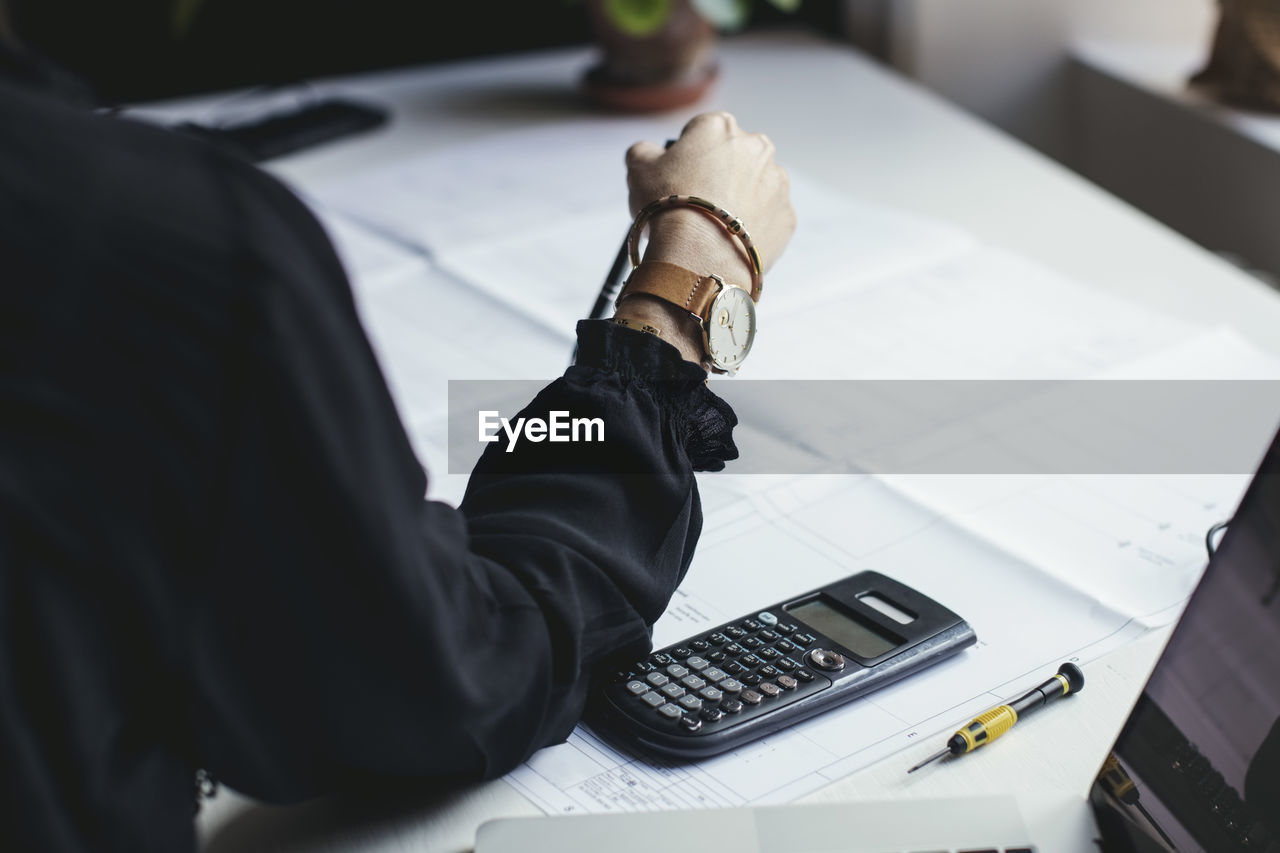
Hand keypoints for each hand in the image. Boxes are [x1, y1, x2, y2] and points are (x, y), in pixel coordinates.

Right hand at [616, 112, 794, 366]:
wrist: (699, 257)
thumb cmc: (667, 207)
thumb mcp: (638, 168)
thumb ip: (644, 151)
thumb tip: (649, 152)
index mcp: (720, 127)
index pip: (701, 131)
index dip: (686, 156)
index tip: (677, 179)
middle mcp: (756, 146)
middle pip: (733, 157)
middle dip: (718, 175)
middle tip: (696, 204)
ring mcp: (777, 182)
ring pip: (755, 187)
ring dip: (739, 200)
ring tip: (714, 227)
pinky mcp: (787, 217)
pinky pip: (769, 218)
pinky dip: (753, 227)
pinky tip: (731, 241)